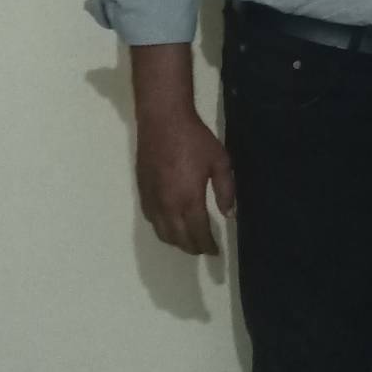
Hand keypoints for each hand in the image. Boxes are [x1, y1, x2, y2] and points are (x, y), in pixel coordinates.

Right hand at [135, 109, 235, 255]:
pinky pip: (151, 220)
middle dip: (192, 248)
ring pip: (162, 233)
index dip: (207, 245)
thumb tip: (228, 214)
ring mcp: (152, 200)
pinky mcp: (142, 192)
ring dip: (176, 242)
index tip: (215, 251)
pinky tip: (170, 226)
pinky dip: (162, 230)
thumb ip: (225, 190)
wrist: (163, 121)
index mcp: (189, 200)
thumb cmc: (194, 139)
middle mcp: (168, 205)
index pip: (198, 233)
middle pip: (179, 238)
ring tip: (189, 242)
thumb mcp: (219, 161)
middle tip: (203, 249)